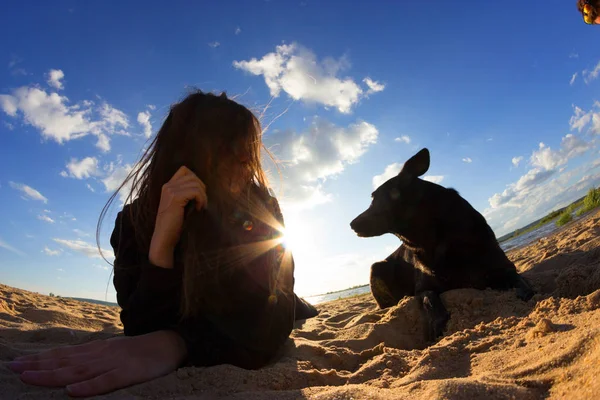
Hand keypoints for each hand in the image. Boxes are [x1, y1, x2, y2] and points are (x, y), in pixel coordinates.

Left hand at [8, 330, 186, 397]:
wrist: (171, 343)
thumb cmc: (142, 351)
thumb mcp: (114, 352)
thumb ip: (94, 358)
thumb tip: (69, 364)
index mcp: (98, 350)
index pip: (64, 355)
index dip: (40, 359)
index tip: (17, 362)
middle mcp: (101, 355)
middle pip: (65, 362)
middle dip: (38, 366)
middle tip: (13, 367)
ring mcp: (115, 363)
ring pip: (79, 371)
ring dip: (53, 375)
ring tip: (30, 377)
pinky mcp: (130, 373)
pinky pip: (107, 382)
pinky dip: (89, 387)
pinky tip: (73, 392)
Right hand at [150, 166, 206, 267]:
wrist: (164, 238)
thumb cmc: (175, 224)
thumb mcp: (180, 205)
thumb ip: (186, 193)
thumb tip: (203, 186)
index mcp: (168, 186)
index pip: (185, 170)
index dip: (196, 180)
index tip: (198, 194)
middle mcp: (167, 186)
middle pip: (192, 176)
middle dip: (201, 188)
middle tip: (202, 202)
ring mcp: (170, 191)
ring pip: (196, 184)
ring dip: (203, 195)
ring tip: (201, 207)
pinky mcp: (175, 198)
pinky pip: (195, 192)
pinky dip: (201, 200)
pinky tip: (199, 209)